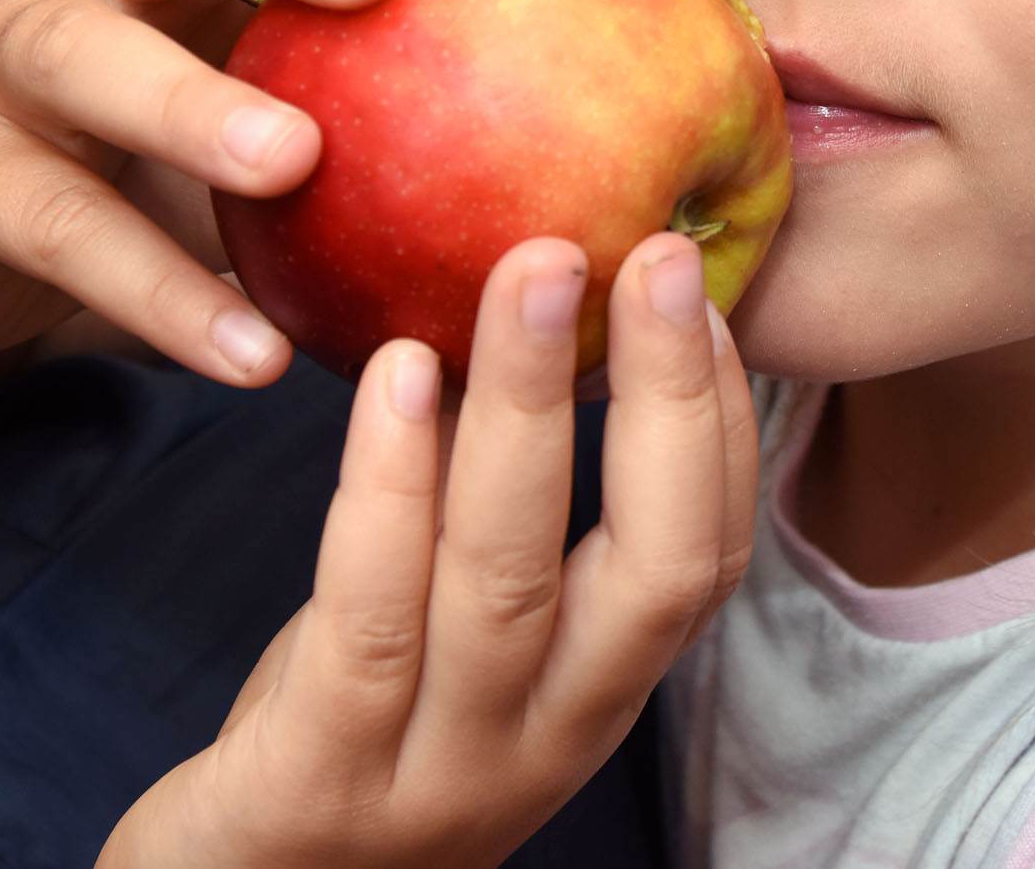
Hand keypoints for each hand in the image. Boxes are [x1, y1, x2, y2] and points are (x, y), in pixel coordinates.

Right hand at [0, 0, 524, 387]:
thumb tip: (620, 123)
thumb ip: (396, 91)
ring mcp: (10, 67)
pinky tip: (250, 357)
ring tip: (292, 162)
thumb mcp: (272, 99)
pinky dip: (155, 295)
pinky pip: (56, 232)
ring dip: (186, 102)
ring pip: (77, 52)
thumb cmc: (156, 155)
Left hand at [100, 233, 759, 868]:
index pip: (702, 558)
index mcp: (591, 692)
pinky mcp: (314, 783)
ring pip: (505, 583)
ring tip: (529, 270)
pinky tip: (398, 374)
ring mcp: (435, 774)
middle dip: (663, 400)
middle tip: (653, 253)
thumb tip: (533, 296)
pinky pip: (366, 623)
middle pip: (649, 571)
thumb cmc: (345, 729)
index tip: (702, 287)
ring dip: (527, 412)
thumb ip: (492, 493)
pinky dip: (389, 489)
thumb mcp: (447, 621)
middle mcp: (543, 742)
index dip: (720, 422)